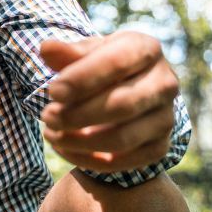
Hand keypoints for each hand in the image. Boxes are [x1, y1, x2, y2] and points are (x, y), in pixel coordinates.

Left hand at [39, 32, 179, 173]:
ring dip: (80, 141)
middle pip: (122, 105)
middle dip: (78, 115)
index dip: (83, 79)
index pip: (117, 63)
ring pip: (122, 139)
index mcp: (147, 49)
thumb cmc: (102, 66)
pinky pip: (122, 162)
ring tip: (51, 133)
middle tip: (47, 116)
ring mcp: (166, 118)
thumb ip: (68, 52)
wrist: (129, 90)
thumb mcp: (88, 52)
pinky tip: (64, 148)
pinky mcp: (158, 147)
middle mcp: (164, 83)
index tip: (53, 91)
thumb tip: (46, 49)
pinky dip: (87, 159)